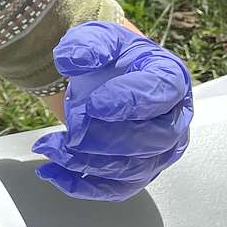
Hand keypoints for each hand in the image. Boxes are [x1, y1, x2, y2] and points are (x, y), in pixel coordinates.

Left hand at [34, 21, 191, 201]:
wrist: (105, 75)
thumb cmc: (110, 56)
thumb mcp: (98, 38)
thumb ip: (88, 45)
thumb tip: (72, 60)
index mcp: (170, 80)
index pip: (159, 94)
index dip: (128, 101)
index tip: (93, 105)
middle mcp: (173, 120)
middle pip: (153, 139)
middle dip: (108, 137)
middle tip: (73, 127)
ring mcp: (159, 151)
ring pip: (134, 169)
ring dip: (90, 162)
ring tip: (52, 147)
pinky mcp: (139, 171)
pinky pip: (117, 188)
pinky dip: (84, 185)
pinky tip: (53, 173)